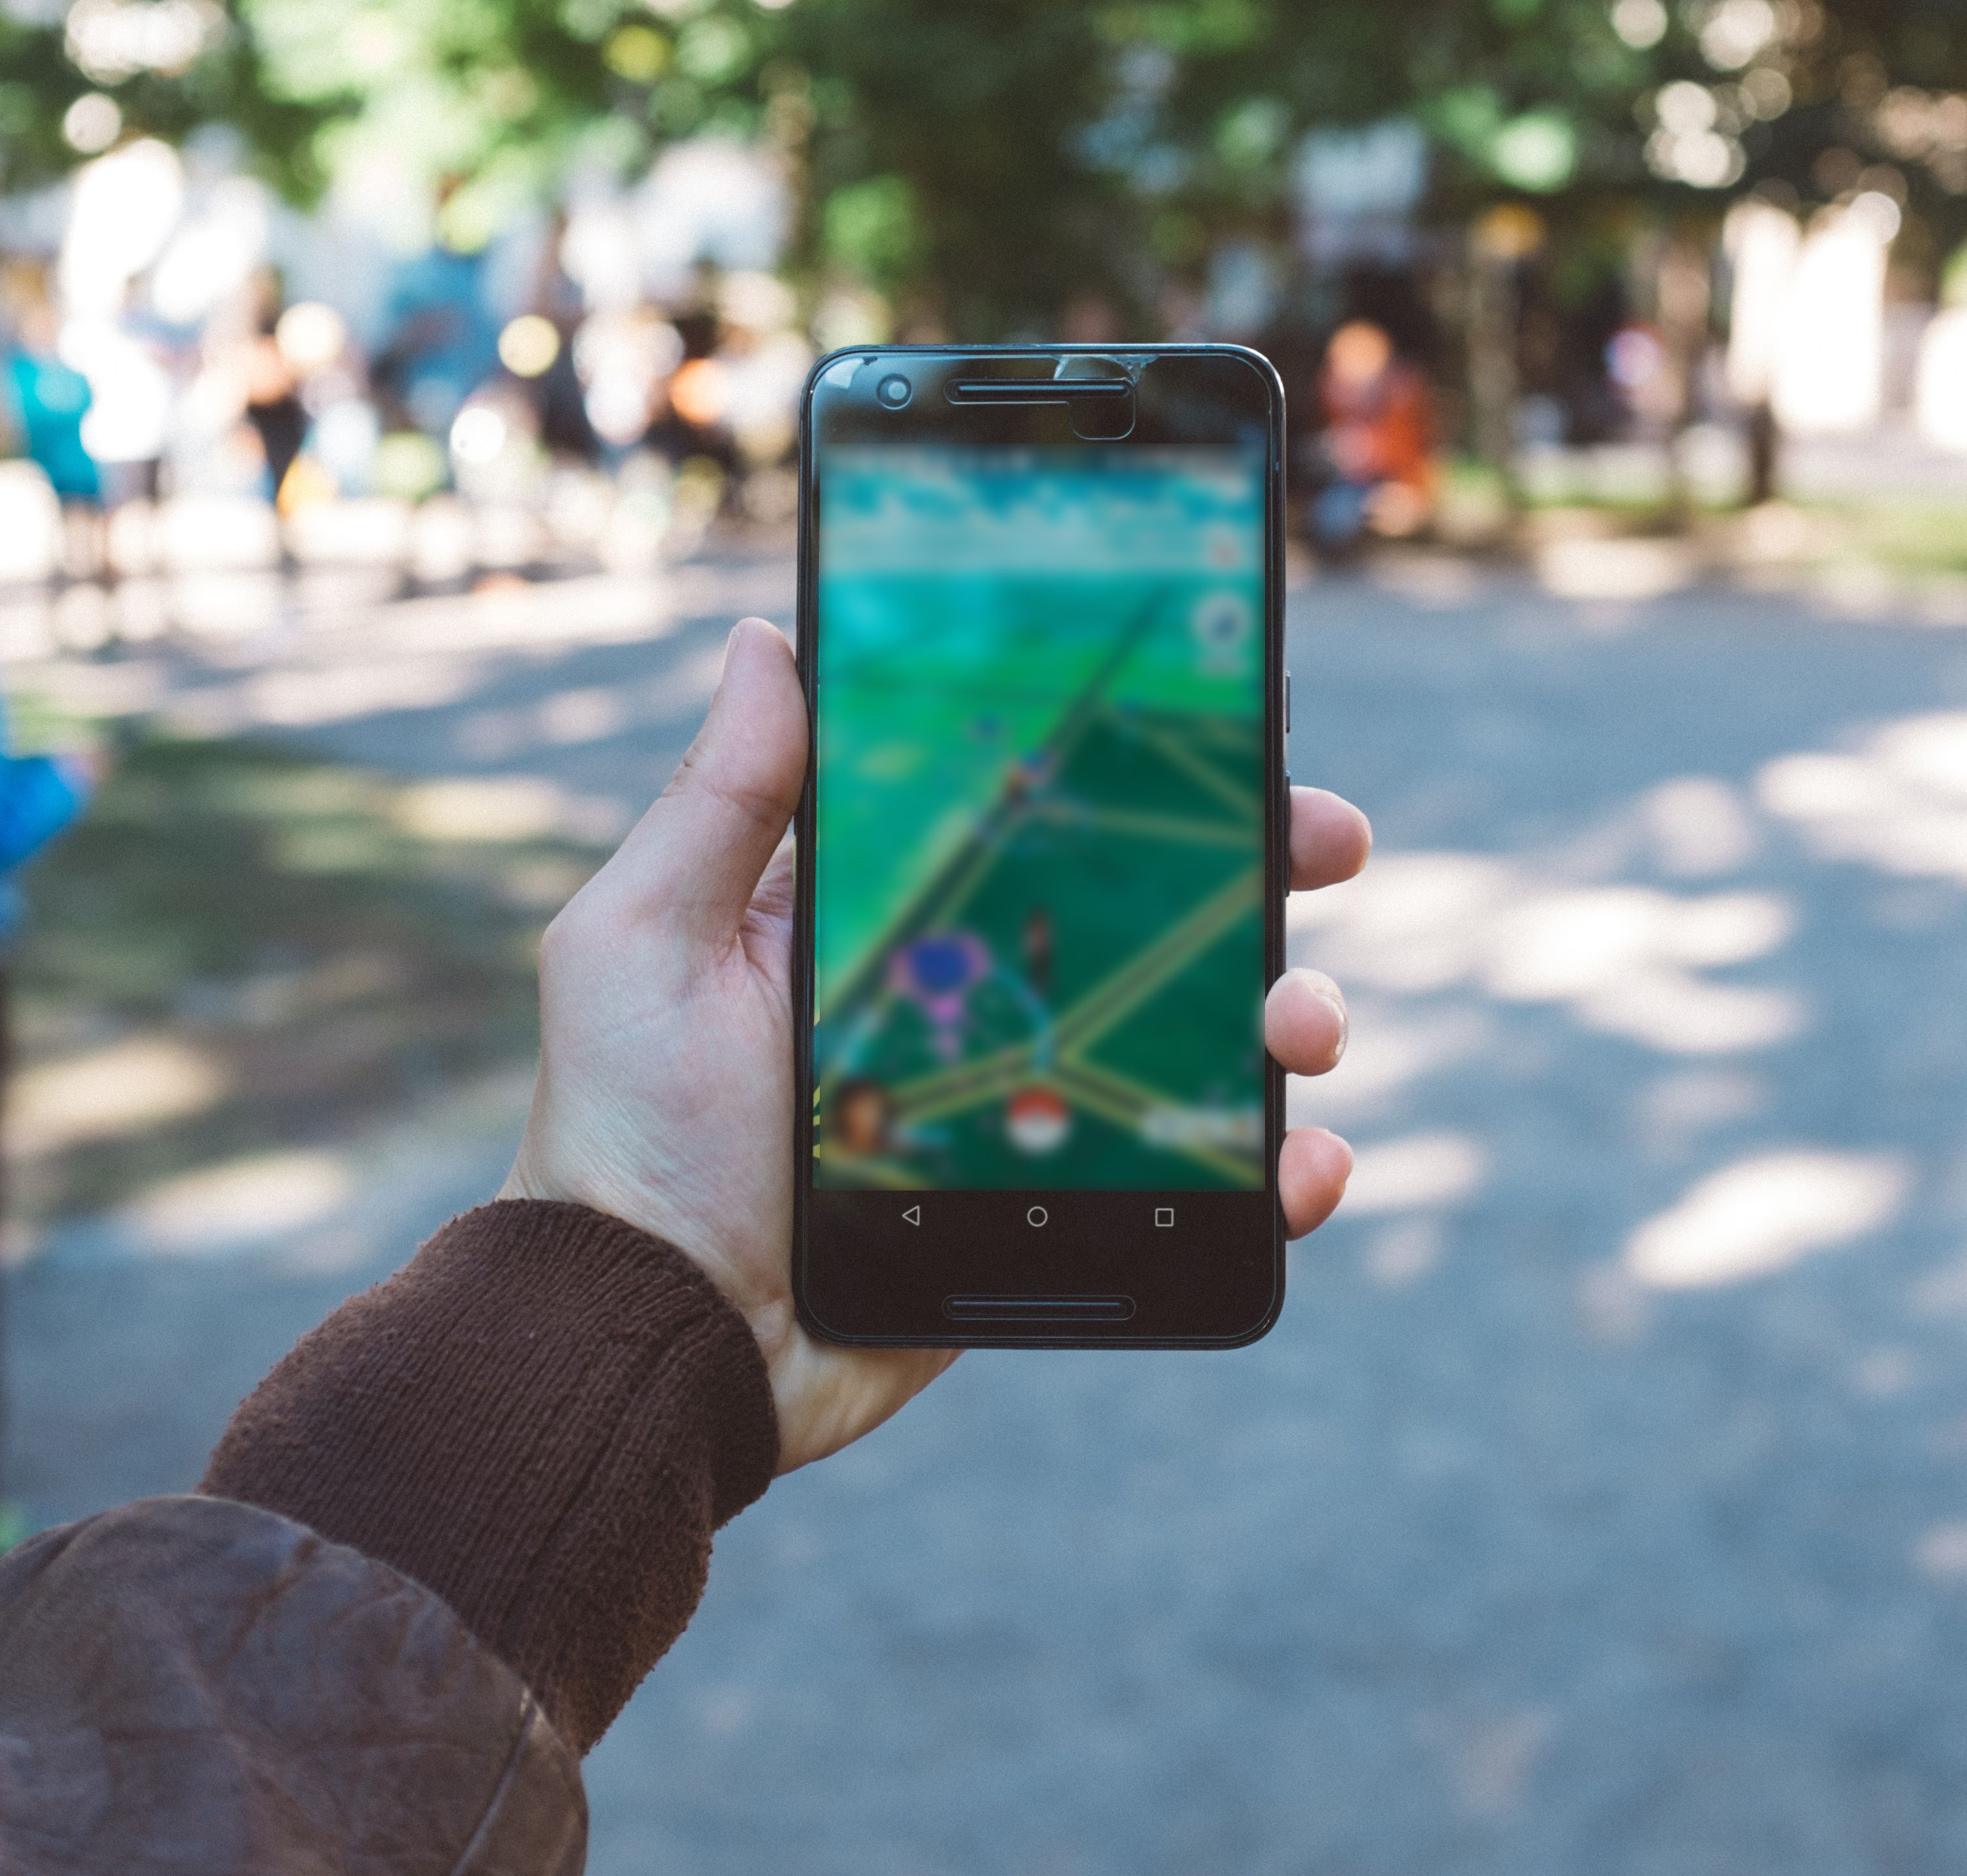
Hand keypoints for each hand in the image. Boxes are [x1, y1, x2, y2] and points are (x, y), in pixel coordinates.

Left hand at [503, 619, 1370, 1473]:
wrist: (660, 1335)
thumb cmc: (629, 1133)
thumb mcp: (646, 941)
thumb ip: (719, 800)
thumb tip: (764, 639)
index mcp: (894, 913)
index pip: (1042, 814)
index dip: (1139, 764)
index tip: (1230, 721)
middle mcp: (977, 991)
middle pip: (1150, 912)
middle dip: (1258, 866)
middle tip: (1328, 839)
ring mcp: (1029, 1099)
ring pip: (1197, 1037)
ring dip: (1284, 1012)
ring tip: (1304, 1026)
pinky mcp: (1058, 1207)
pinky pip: (1193, 1180)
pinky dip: (1273, 1170)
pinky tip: (1304, 1163)